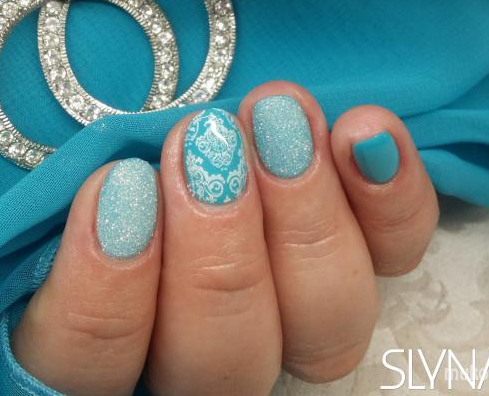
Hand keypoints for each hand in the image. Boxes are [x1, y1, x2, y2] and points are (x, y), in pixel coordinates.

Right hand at [12, 81, 437, 394]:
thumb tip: (122, 188)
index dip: (105, 298)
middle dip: (217, 247)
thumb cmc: (132, 157)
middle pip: (221, 362)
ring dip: (303, 213)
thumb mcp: (97, 161)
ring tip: (279, 117)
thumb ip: (98, 196)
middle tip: (208, 143)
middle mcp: (215, 355)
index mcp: (121, 348)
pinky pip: (398, 254)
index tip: (120, 189)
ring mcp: (302, 315)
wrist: (209, 129)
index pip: (90, 374)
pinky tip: (364, 130)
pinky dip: (389, 195)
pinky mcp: (370, 261)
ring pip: (325, 322)